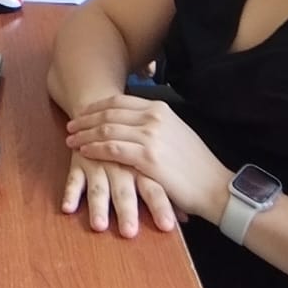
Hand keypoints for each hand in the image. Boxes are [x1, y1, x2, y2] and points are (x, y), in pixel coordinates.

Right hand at [60, 150, 179, 237]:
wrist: (106, 112)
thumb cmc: (134, 144)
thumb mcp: (153, 161)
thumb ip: (167, 190)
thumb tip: (186, 219)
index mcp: (143, 160)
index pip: (154, 186)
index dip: (160, 205)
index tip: (167, 226)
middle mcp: (121, 163)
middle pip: (124, 187)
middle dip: (126, 210)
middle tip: (129, 232)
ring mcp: (98, 161)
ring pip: (98, 184)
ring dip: (97, 205)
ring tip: (98, 226)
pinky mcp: (79, 161)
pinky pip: (72, 178)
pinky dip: (70, 193)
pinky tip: (67, 209)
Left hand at [65, 95, 232, 226]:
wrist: (216, 186)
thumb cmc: (196, 164)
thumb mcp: (175, 131)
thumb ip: (153, 123)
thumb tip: (130, 120)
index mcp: (159, 108)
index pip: (117, 101)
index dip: (95, 108)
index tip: (82, 113)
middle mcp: (153, 117)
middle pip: (107, 113)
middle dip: (85, 120)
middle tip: (70, 126)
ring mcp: (150, 136)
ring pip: (105, 130)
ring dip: (84, 135)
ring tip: (71, 140)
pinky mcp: (147, 157)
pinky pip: (111, 149)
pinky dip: (94, 149)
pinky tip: (84, 153)